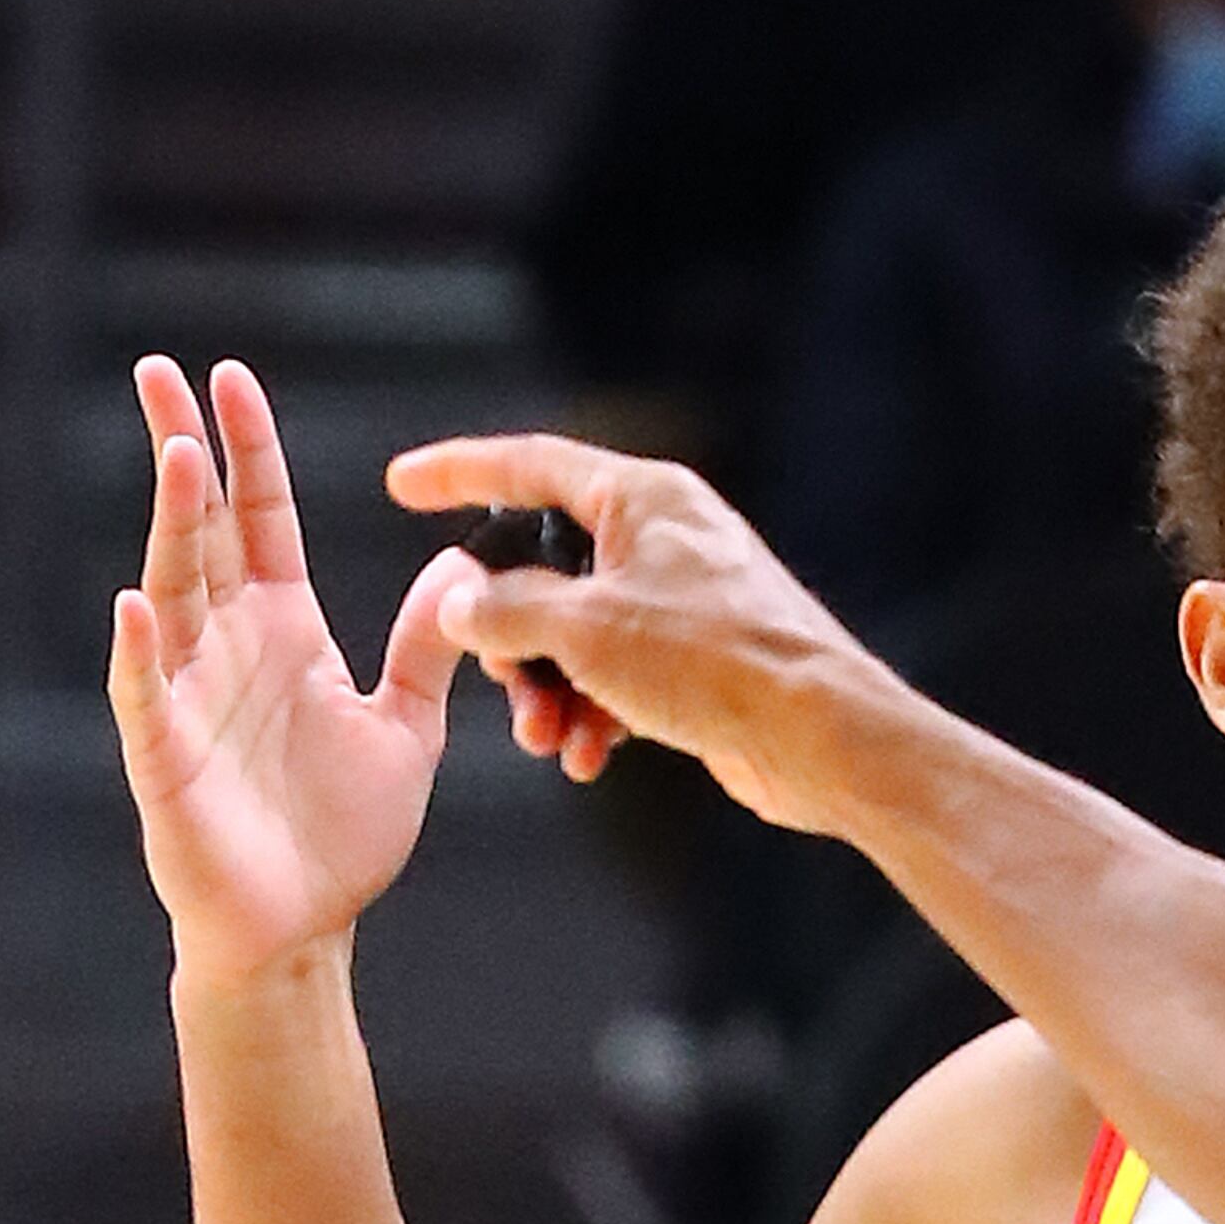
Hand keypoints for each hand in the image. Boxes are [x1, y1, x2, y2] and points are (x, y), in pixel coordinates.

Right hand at [107, 358, 464, 989]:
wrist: (304, 923)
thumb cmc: (345, 830)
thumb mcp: (406, 727)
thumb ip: (425, 650)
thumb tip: (459, 570)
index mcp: (286, 630)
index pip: (260, 518)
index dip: (248, 450)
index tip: (231, 377)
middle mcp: (229, 646)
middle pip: (201, 529)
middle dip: (183, 451)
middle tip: (160, 370)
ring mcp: (188, 693)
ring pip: (172, 590)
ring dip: (170, 526)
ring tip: (173, 456)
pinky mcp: (164, 755)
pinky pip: (146, 692)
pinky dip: (139, 649)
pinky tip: (135, 602)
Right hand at [380, 433, 876, 827]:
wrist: (822, 739)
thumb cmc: (715, 664)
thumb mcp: (584, 630)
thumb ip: (505, 611)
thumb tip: (461, 606)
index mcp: (644, 498)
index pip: (530, 466)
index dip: (459, 472)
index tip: (402, 483)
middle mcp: (668, 538)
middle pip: (549, 569)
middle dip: (511, 636)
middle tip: (503, 683)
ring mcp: (688, 601)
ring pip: (581, 633)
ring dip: (550, 689)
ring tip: (547, 739)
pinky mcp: (704, 662)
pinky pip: (621, 677)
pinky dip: (596, 712)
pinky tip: (589, 757)